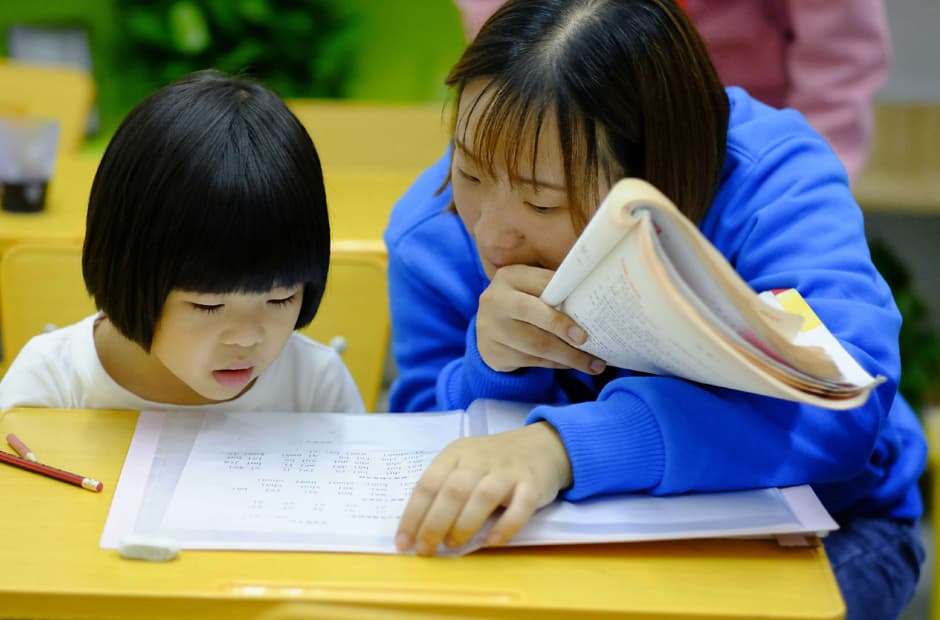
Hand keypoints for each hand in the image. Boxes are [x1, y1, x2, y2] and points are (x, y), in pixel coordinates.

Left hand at [395, 422, 572, 555]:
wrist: (541, 445)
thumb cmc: (493, 462)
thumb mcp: (464, 464)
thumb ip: (445, 489)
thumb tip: (420, 531)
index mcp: (456, 453)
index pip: (428, 484)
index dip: (413, 515)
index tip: (404, 543)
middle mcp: (480, 459)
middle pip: (453, 491)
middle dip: (435, 524)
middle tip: (426, 549)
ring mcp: (508, 471)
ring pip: (483, 496)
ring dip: (465, 524)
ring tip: (454, 545)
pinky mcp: (533, 484)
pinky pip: (520, 506)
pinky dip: (506, 525)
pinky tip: (492, 541)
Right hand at [476, 264, 605, 374]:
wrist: (487, 330)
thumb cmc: (521, 305)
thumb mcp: (530, 289)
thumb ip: (554, 290)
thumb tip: (595, 300)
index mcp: (510, 277)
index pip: (541, 282)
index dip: (565, 294)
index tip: (590, 307)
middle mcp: (496, 300)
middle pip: (531, 312)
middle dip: (561, 326)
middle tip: (585, 340)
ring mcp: (491, 328)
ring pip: (535, 344)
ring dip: (567, 356)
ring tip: (593, 364)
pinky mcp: (494, 353)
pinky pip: (532, 361)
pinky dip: (556, 364)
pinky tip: (571, 365)